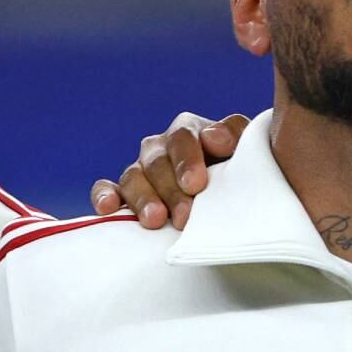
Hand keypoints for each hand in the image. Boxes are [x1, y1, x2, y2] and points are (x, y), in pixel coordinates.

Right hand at [92, 112, 250, 228]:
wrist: (237, 193)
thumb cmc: (243, 169)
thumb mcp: (247, 150)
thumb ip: (235, 136)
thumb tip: (214, 137)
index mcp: (190, 131)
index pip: (184, 137)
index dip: (188, 160)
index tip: (197, 185)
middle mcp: (161, 147)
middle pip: (157, 161)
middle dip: (171, 190)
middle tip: (185, 216)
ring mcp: (142, 169)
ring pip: (133, 177)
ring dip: (143, 199)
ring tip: (155, 220)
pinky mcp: (125, 192)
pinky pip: (109, 189)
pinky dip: (105, 196)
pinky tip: (108, 208)